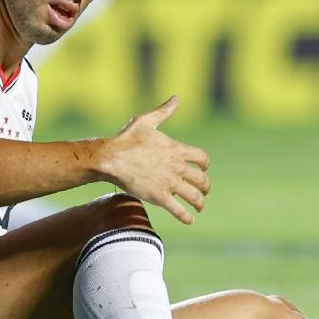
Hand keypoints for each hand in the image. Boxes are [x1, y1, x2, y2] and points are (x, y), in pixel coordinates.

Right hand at [96, 97, 210, 225]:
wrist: (112, 158)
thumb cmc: (127, 139)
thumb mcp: (147, 121)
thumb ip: (164, 111)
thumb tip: (175, 98)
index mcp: (176, 149)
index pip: (202, 158)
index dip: (205, 165)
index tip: (204, 169)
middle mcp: (177, 167)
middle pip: (202, 180)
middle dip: (205, 187)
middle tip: (204, 192)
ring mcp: (170, 182)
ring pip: (194, 196)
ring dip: (199, 203)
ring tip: (199, 207)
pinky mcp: (160, 196)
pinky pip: (179, 210)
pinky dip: (186, 217)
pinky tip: (190, 220)